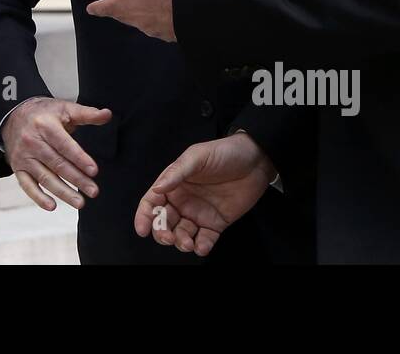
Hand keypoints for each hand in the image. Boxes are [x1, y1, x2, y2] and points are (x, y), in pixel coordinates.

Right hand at [2, 97, 111, 210]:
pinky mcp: (18, 168)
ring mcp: (23, 157)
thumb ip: (87, 113)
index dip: (79, 158)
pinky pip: (27, 185)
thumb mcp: (64, 108)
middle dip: (76, 179)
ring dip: (63, 192)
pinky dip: (38, 197)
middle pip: (57, 164)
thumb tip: (107, 114)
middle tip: (93, 191)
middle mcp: (32, 141)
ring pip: (45, 177)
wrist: (13, 116)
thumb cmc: (44, 114)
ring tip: (80, 202)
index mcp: (45, 125)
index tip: (94, 171)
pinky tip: (52, 206)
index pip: (64, 145)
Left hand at [86, 0, 179, 41]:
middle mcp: (139, 21)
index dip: (98, 7)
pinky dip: (150, 19)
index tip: (91, 9)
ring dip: (133, 15)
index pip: (108, 7)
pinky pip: (153, 26)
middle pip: (122, 15)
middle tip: (110, 7)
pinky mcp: (168, 34)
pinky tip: (157, 15)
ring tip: (133, 8)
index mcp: (131, 6)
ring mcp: (154, 30)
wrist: (203, 12)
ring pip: (138, 21)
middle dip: (116, 10)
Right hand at [134, 132, 275, 255]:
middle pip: (164, 223)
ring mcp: (199, 213)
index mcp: (174, 183)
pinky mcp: (216, 223)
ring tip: (188, 243)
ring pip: (182, 234)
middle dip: (162, 234)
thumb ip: (176, 172)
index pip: (152, 202)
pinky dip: (201, 247)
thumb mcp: (197, 156)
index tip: (142, 229)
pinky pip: (205, 240)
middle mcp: (183, 200)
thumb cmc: (225, 152)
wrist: (257, 160)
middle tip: (169, 237)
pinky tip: (201, 246)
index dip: (144, 216)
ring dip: (181, 242)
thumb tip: (157, 188)